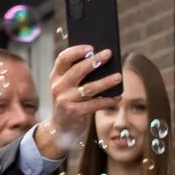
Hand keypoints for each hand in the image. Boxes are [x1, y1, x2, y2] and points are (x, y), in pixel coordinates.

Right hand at [33, 44, 119, 160]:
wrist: (60, 128)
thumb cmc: (69, 101)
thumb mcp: (67, 86)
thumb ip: (78, 74)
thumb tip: (102, 60)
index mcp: (56, 76)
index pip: (63, 58)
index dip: (76, 51)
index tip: (91, 47)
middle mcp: (58, 87)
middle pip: (78, 70)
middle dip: (94, 61)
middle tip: (109, 54)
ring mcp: (65, 100)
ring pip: (89, 88)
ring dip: (105, 82)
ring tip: (118, 77)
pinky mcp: (74, 112)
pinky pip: (94, 104)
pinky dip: (107, 100)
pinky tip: (118, 97)